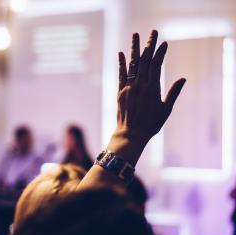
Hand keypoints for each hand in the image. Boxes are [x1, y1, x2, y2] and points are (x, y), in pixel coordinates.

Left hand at [108, 30, 185, 165]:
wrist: (131, 134)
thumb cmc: (150, 124)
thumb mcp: (165, 110)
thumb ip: (173, 93)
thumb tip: (183, 79)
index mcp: (152, 89)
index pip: (156, 65)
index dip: (160, 53)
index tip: (164, 43)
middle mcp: (140, 85)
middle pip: (145, 61)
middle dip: (149, 45)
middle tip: (152, 32)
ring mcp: (128, 88)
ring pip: (132, 64)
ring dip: (134, 49)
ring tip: (136, 35)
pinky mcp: (120, 92)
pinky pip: (120, 75)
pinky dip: (121, 63)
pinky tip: (121, 53)